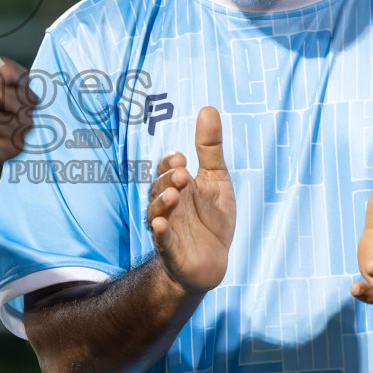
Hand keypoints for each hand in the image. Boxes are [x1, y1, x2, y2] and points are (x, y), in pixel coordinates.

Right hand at [145, 107, 234, 291]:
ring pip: (156, 213)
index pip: (165, 170)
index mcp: (178, 187)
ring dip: (162, 203)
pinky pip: (162, 242)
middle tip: (182, 175)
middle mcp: (168, 206)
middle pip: (158, 189)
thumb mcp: (216, 180)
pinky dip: (160, 234)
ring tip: (172, 195)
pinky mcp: (172, 252)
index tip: (180, 158)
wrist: (212, 262)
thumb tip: (208, 109)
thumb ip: (210, 148)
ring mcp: (169, 229)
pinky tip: (160, 226)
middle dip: (167, 180)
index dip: (169, 164)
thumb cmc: (211, 219)